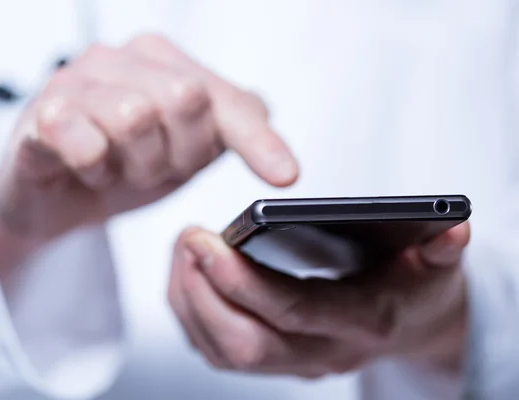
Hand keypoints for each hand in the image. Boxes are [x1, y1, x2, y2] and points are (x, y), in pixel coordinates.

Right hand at [0, 34, 298, 275]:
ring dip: (134, 165)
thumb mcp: (186, 154)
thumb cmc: (122, 167)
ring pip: (135, 117)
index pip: (226, 97)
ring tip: (117, 170)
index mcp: (165, 63)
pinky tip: (87, 170)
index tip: (284, 176)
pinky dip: (95, 169)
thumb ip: (227, 132)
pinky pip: (83, 140)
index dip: (258, 139)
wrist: (57, 197)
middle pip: (186, 98)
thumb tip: (269, 119)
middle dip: (178, 153)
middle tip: (153, 168)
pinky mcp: (40, 115)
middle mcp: (123, 60)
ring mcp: (77, 81)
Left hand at [169, 222, 469, 377]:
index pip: (294, 310)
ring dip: (190, 300)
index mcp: (360, 322)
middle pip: (245, 342)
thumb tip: (452, 227)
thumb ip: (442, 247)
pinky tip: (188, 273)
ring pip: (223, 351)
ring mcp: (292, 362)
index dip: (244, 280)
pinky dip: (191, 312)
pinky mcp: (271, 359)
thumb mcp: (436, 265)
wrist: (409, 325)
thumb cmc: (414, 289)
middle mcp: (321, 353)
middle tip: (188, 239)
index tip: (207, 241)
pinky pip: (216, 349)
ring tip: (183, 249)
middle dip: (205, 291)